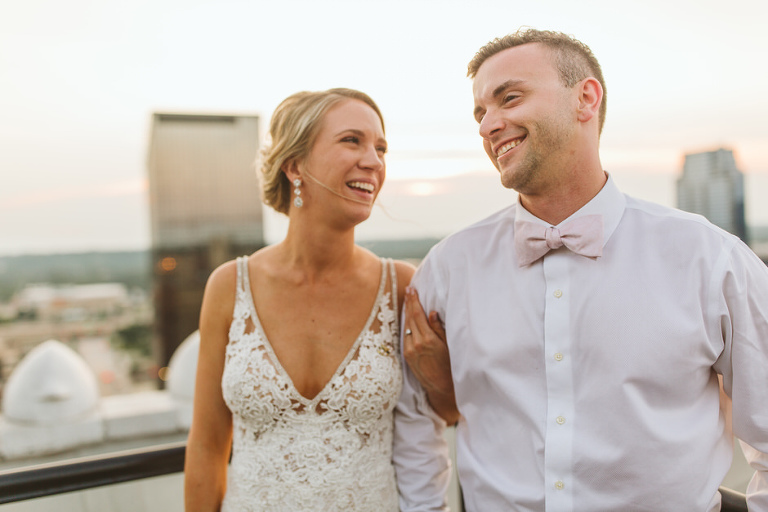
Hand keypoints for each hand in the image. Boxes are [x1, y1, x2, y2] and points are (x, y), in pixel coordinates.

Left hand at [403, 286, 458, 423]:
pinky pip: (405, 336)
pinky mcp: (406, 356)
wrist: (442, 387)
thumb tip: (432, 313)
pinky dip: (406, 325)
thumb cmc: (450, 365)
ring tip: (407, 301)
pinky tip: (407, 318)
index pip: (418, 315)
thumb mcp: (449, 345)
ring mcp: (409, 350)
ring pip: (406, 327)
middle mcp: (416, 344)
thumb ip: (439, 329)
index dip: (414, 301)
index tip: (412, 289)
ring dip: (406, 313)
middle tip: (408, 290)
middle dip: (409, 303)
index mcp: (428, 340)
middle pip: (410, 318)